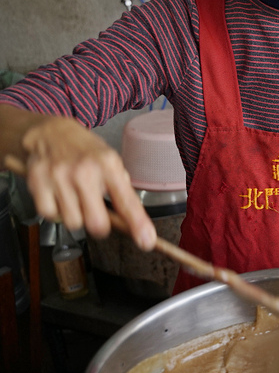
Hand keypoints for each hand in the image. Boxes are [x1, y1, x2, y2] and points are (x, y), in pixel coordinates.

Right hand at [10, 111, 154, 249]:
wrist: (50, 132)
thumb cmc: (84, 151)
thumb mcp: (110, 162)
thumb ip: (121, 189)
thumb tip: (135, 222)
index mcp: (108, 164)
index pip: (127, 202)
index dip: (137, 224)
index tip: (146, 241)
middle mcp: (84, 170)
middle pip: (96, 222)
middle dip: (99, 225)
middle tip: (96, 214)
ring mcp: (59, 176)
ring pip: (73, 222)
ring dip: (76, 216)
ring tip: (74, 198)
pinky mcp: (37, 181)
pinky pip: (49, 214)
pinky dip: (55, 211)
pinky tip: (58, 196)